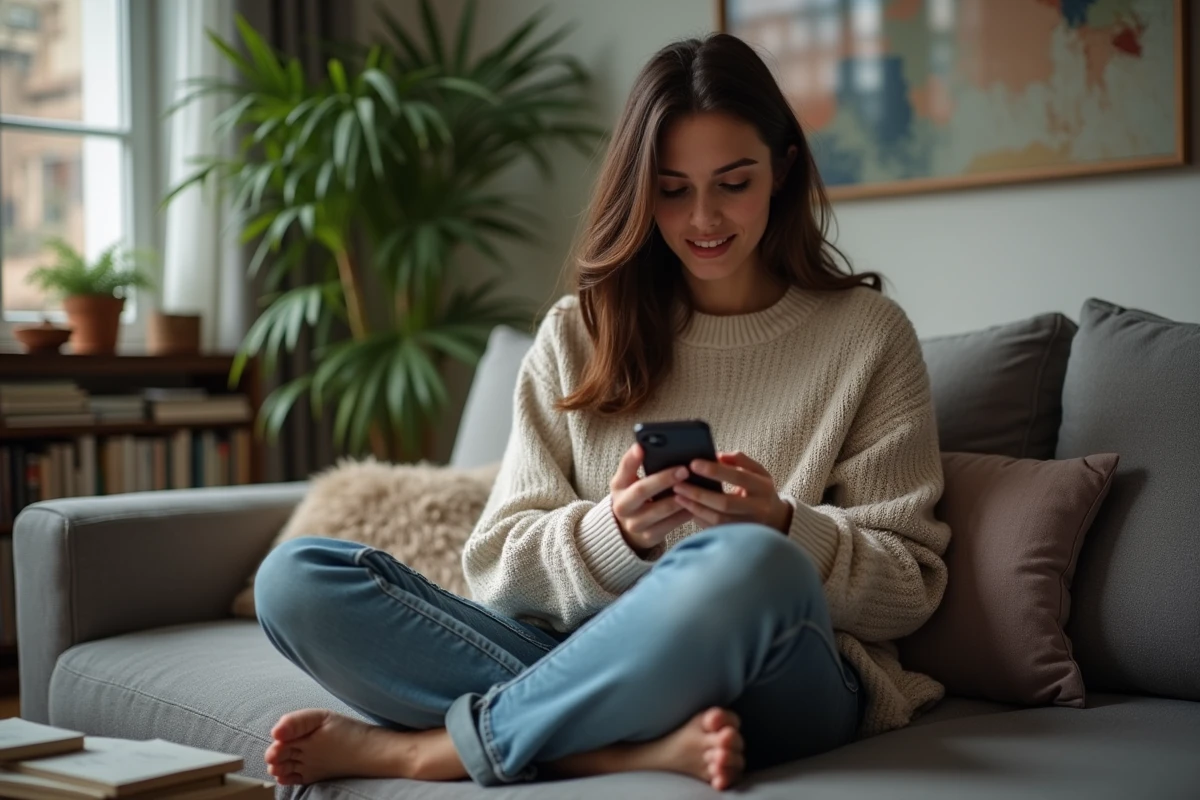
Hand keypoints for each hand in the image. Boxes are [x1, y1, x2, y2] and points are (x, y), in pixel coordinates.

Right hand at [610, 443, 693, 552]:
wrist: (628, 529)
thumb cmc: (634, 496)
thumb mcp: (629, 480)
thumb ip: (638, 465)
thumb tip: (651, 446)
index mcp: (618, 486)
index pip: (623, 469)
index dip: (632, 458)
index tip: (642, 447)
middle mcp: (622, 506)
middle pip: (642, 490)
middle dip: (664, 479)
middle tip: (684, 469)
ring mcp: (635, 524)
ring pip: (660, 510)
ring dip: (680, 497)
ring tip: (695, 485)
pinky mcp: (649, 537)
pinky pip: (671, 524)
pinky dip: (685, 512)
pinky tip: (697, 503)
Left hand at [671, 451, 792, 532]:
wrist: (777, 519)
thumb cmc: (761, 490)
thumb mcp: (758, 471)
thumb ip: (740, 460)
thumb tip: (717, 455)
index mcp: (763, 487)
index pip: (738, 477)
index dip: (715, 471)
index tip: (693, 464)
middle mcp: (758, 509)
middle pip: (725, 503)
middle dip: (699, 493)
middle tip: (678, 484)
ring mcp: (749, 526)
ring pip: (718, 519)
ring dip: (695, 508)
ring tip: (678, 496)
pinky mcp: (739, 538)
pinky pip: (715, 530)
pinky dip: (699, 519)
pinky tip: (687, 509)